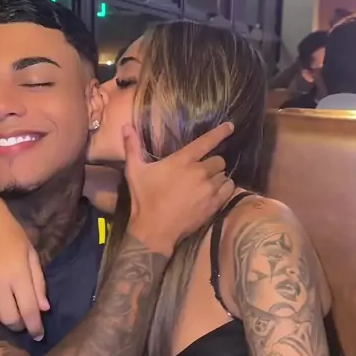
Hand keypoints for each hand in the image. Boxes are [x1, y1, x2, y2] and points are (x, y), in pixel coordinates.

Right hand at [0, 199, 47, 339]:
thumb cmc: (11, 233)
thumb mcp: (31, 254)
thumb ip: (37, 282)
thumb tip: (43, 309)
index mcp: (17, 273)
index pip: (28, 310)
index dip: (35, 327)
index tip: (39, 335)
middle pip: (9, 319)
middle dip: (19, 325)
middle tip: (24, 320)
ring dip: (2, 317)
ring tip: (7, 307)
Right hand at [124, 122, 234, 254]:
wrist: (154, 230)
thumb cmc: (144, 199)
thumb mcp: (134, 171)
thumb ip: (132, 147)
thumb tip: (125, 126)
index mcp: (182, 160)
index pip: (206, 141)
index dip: (220, 132)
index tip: (230, 126)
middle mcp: (199, 171)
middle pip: (219, 160)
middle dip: (212, 163)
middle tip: (201, 170)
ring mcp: (209, 189)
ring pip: (224, 175)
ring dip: (218, 176)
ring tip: (207, 183)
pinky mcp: (214, 204)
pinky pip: (229, 189)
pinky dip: (224, 188)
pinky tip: (215, 192)